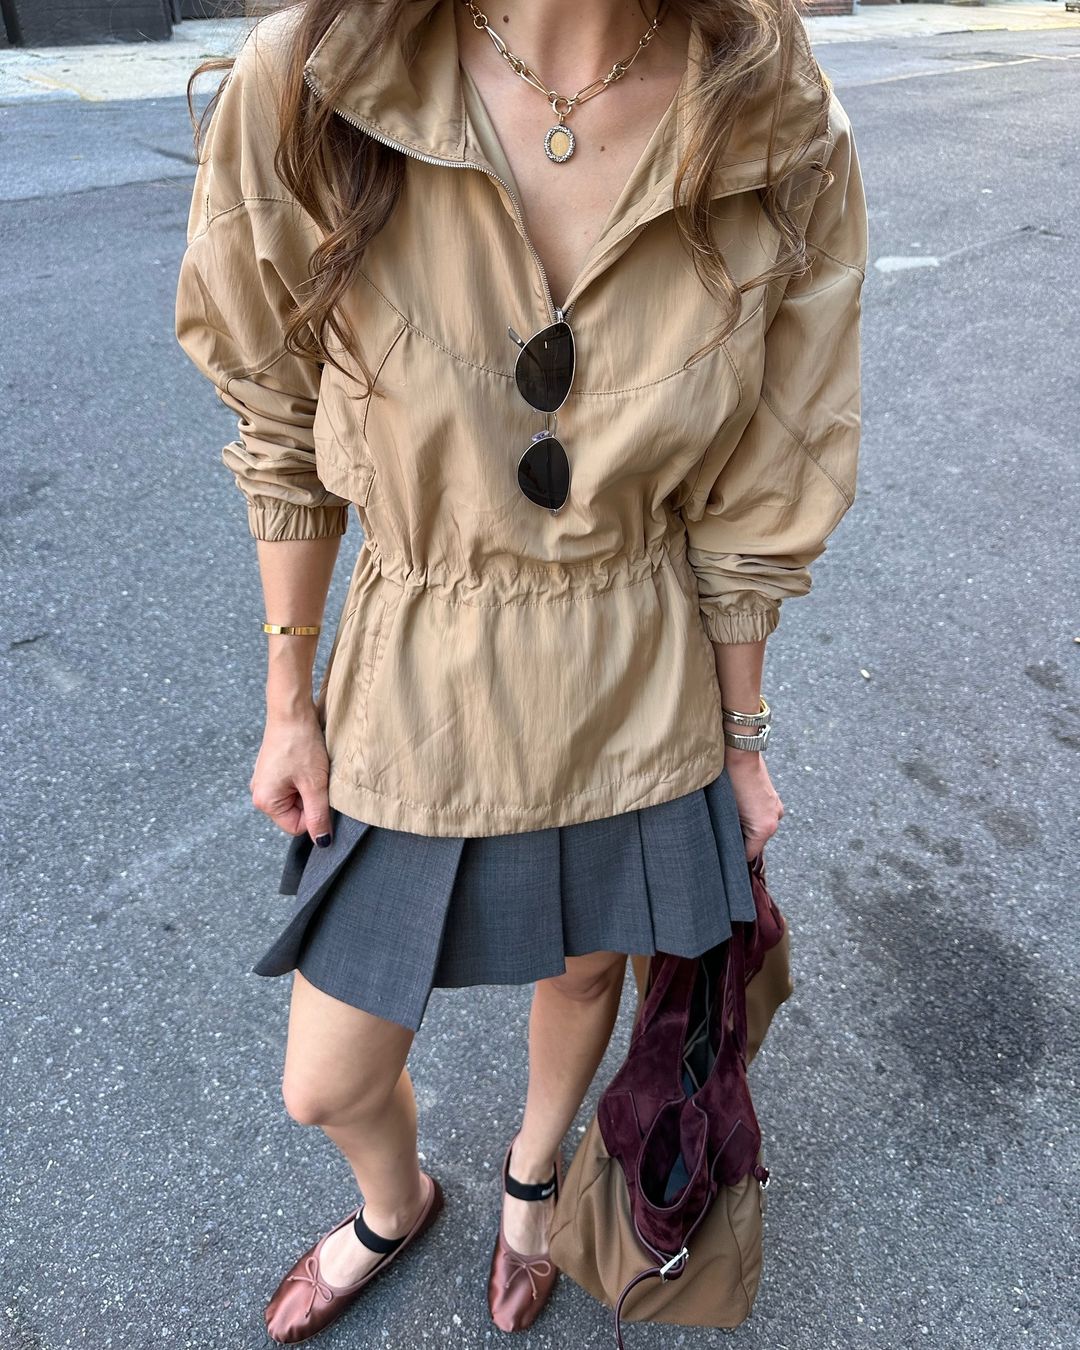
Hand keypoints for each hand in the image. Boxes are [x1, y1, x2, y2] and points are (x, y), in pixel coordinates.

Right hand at [249, 706, 332, 845]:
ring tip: (311, 767)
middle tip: (316, 777)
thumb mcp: (314, 784)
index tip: (321, 792)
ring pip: (296, 798)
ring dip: (308, 787)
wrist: (291, 711)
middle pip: (295, 813)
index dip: (314, 814)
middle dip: (311, 799)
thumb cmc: (301, 745)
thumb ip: (318, 815)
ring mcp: (264, 780)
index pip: (297, 827)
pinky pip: (292, 785)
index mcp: (265, 802)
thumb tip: (322, 842)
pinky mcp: (272, 770)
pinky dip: (304, 777)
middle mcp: (259, 793)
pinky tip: (306, 762)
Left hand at [724, 751, 783, 861]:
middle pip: (755, 841)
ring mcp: (776, 807)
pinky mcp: (773, 798)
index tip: (721, 849)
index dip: (733, 853)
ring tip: (729, 811)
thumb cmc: (729, 781)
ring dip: (745, 824)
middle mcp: (775, 819)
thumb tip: (727, 843)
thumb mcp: (726, 812)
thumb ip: (730, 832)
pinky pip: (761, 814)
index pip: (749, 855)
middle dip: (740, 837)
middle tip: (722, 827)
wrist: (739, 752)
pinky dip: (750, 813)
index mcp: (764, 828)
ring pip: (758, 827)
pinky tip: (738, 803)